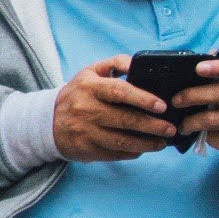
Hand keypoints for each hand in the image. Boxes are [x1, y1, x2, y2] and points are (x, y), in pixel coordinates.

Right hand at [52, 60, 174, 163]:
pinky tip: (144, 149)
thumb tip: (139, 63)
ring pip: (121, 141)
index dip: (143, 99)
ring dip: (146, 144)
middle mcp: (85, 109)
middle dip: (152, 126)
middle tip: (171, 128)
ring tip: (163, 142)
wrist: (47, 120)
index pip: (119, 91)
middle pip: (124, 120)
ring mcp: (85, 131)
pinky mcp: (85, 149)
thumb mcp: (91, 72)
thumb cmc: (78, 93)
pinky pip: (113, 154)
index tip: (162, 106)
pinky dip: (131, 153)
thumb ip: (116, 63)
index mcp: (90, 87)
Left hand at [175, 60, 218, 169]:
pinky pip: (213, 136)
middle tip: (176, 100)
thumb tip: (198, 68)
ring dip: (191, 121)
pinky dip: (201, 135)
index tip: (198, 68)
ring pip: (212, 118)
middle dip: (193, 95)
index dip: (217, 68)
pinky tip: (198, 134)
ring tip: (183, 124)